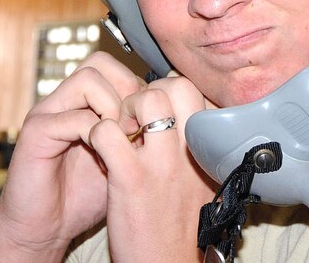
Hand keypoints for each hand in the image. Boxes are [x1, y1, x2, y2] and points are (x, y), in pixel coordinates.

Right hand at [0, 52, 143, 261]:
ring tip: (123, 138)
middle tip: (139, 126)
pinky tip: (105, 156)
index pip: (118, 68)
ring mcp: (49, 112)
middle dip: (129, 91)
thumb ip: (143, 134)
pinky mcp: (36, 133)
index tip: (153, 121)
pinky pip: (71, 117)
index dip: (142, 88)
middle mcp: (66, 99)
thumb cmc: (88, 196)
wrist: (46, 227)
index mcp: (86, 101)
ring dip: (113, 107)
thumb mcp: (125, 160)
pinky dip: (95, 133)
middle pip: (101, 63)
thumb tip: (181, 116)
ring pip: (87, 79)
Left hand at [91, 74, 216, 262]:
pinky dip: (98, 132)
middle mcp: (192, 150)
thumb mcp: (203, 180)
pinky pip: (108, 131)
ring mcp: (163, 163)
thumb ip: (199, 147)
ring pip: (147, 97)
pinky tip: (100, 149)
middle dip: (150, 89)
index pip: (197, 92)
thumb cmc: (181, 224)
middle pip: (177, 84)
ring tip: (120, 128)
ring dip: (126, 105)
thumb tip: (190, 115)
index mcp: (210, 149)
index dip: (171, 93)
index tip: (159, 110)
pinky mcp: (131, 179)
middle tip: (136, 115)